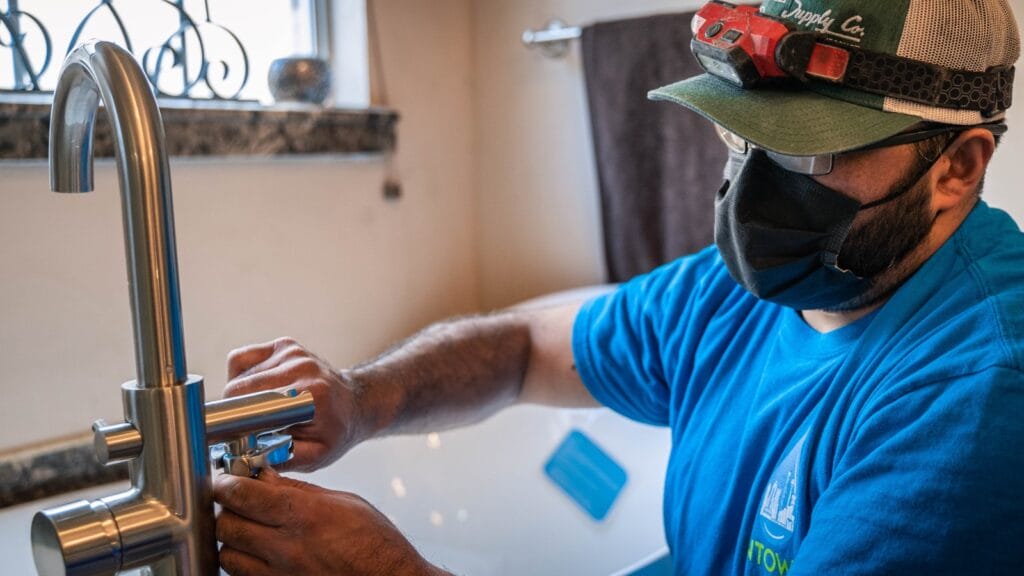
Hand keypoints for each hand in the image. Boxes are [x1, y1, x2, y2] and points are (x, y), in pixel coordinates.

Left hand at [214, 469, 445, 575]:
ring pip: (227, 556)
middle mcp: (287, 548)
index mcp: (304, 516)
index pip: (243, 496)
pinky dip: (243, 563)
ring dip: (231, 540)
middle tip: (237, 502)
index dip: (227, 484)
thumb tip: (264, 476)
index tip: (226, 479)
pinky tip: (257, 553)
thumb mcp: (343, 503)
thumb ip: (298, 491)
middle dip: (226, 509)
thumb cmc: (375, 544)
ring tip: (247, 529)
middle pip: (227, 526)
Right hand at [224, 337, 366, 471]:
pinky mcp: (284, 345)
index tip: (234, 437)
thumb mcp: (315, 456)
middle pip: (237, 387)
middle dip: (234, 410)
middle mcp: (301, 366)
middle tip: (246, 426)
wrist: (355, 404)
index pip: (251, 404)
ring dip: (238, 395)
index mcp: (311, 393)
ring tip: (258, 408)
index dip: (235, 422)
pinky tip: (257, 390)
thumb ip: (281, 458)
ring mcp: (292, 352)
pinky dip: (240, 376)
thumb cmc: (335, 432)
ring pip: (237, 374)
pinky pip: (242, 358)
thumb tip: (244, 459)